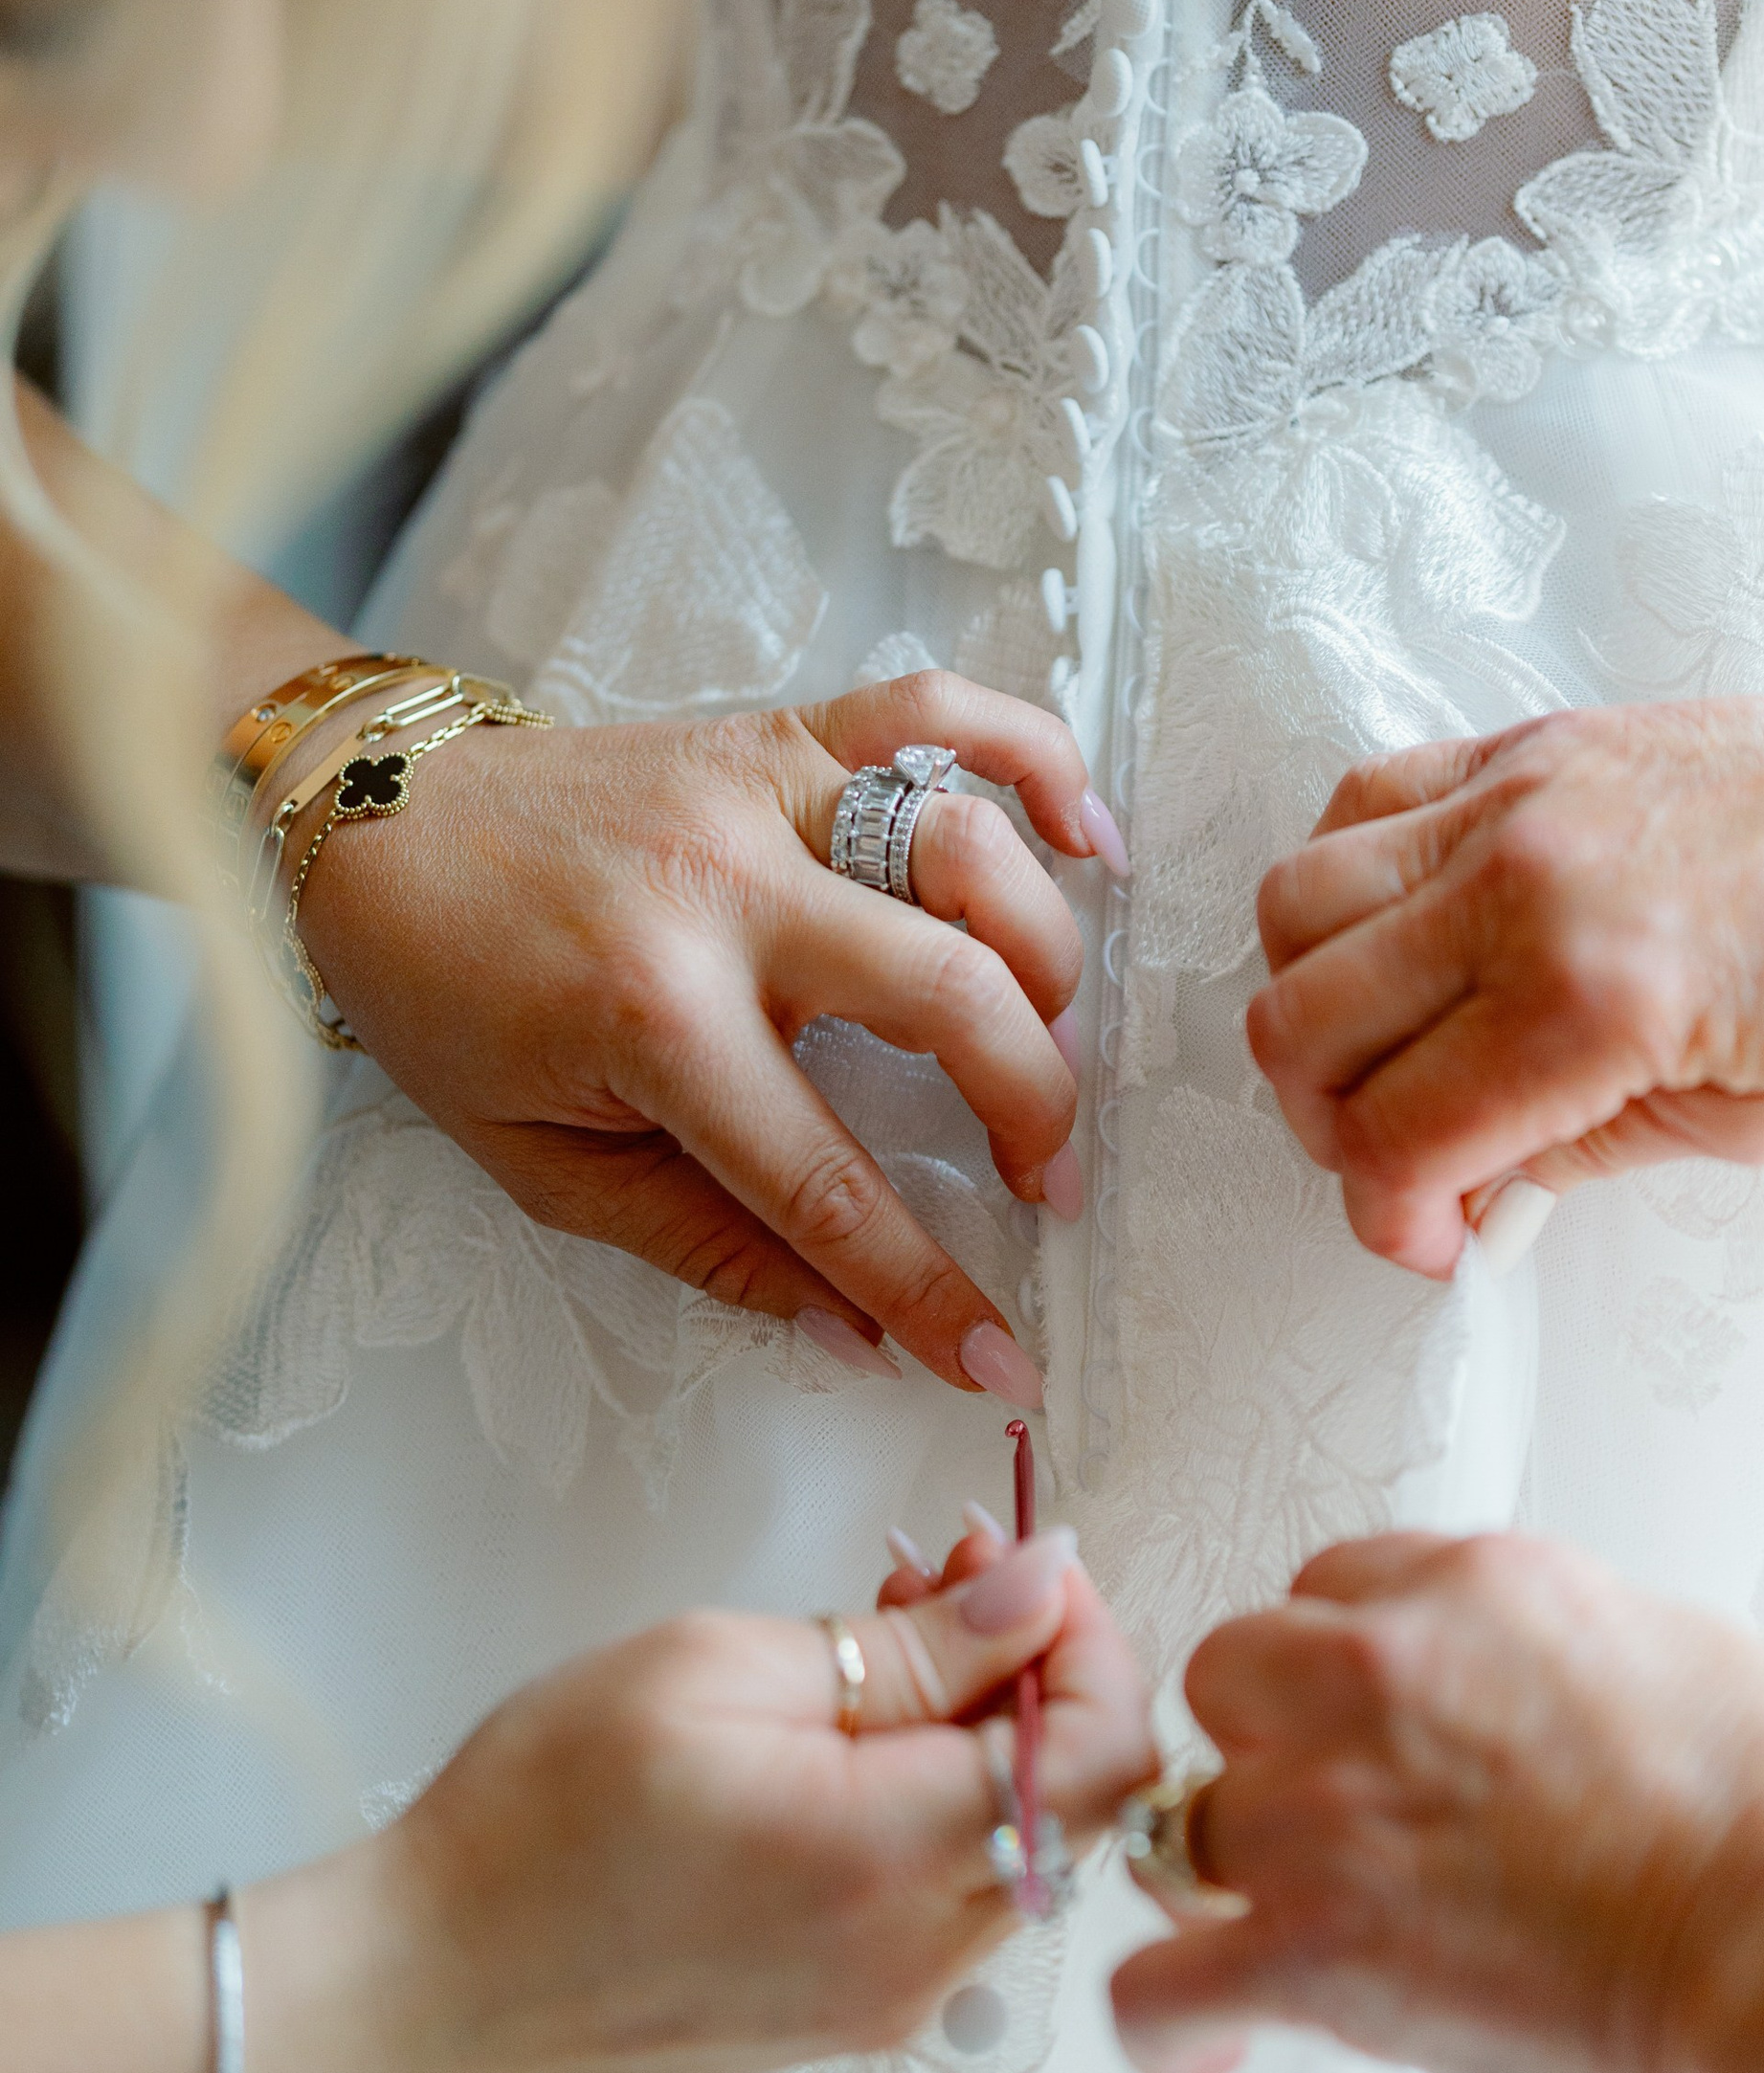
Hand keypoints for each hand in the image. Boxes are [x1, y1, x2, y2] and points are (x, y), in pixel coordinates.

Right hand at [255, 1530, 1153, 2072]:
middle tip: (948, 1570)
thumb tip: (1045, 1590)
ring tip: (888, 1634)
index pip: (1109, 1753)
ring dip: (992, 1730)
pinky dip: (943, 1799)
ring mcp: (893, 1999)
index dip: (1091, 1638)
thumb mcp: (715, 1668)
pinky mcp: (853, 2014)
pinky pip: (953, 1894)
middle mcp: (924, 1953)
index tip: (1015, 1560)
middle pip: (1080, 1802)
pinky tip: (859, 1734)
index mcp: (897, 1857)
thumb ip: (912, 1643)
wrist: (427, 1999)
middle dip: (1042, 1668)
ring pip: (1022, 1845)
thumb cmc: (538, 1823)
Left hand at [305, 671, 1130, 1393]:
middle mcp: (724, 892)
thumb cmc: (448, 998)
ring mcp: (759, 792)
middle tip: (1048, 1186)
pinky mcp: (775, 732)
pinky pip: (936, 714)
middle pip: (951, 996)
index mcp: (653, 1019)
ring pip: (968, 846)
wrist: (370, 826)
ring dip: (1044, 954)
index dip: (925, 1289)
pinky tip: (1085, 840)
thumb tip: (853, 1332)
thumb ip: (708, 1246)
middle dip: (1034, 1113)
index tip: (996, 1358)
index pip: (829, 1182)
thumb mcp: (545, 1164)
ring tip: (1046, 1036)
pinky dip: (1032, 762)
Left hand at [1108, 1529, 1763, 2072]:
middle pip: (1238, 1675)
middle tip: (1344, 1826)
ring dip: (1229, 1875)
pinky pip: (1156, 1985)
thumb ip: (1596, 1666)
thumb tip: (1594, 1708)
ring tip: (1286, 1937)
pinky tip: (1214, 2036)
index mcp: (1486, 1590)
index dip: (1357, 1669)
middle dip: (1274, 1748)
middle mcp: (1379, 1672)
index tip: (1388, 1728)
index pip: (1343, 1587)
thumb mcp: (1705, 1664)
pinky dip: (1173, 2021)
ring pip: (1186, 1816)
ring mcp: (1327, 1811)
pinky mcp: (1309, 1951)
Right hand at [1246, 619, 1763, 1278]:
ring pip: (1295, 904)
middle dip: (1331, 1126)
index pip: (1393, 1137)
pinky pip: (1361, 803)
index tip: (1441, 1242)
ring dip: (1318, 1001)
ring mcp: (1518, 798)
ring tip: (1400, 1047)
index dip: (1394, 1222)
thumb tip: (1477, 1183)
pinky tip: (1419, 940)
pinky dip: (1349, 886)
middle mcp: (1528, 884)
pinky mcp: (1529, 743)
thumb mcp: (1760, 1125)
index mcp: (1599, 1001)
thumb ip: (1585, 1152)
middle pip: (1298, 1022)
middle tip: (1410, 1160)